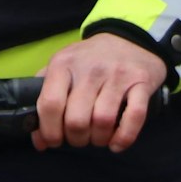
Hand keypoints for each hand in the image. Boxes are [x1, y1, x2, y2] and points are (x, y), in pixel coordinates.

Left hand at [31, 32, 167, 153]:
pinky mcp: (141, 82)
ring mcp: (117, 75)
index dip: (49, 131)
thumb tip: (39, 141)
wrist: (129, 38)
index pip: (50, 104)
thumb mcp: (62, 66)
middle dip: (76, 139)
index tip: (54, 140)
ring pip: (103, 121)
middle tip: (78, 137)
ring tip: (97, 137)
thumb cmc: (90, 60)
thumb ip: (45, 98)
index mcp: (63, 64)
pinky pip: (134, 117)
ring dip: (98, 140)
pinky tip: (116, 143)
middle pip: (76, 120)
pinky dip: (124, 137)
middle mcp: (90, 69)